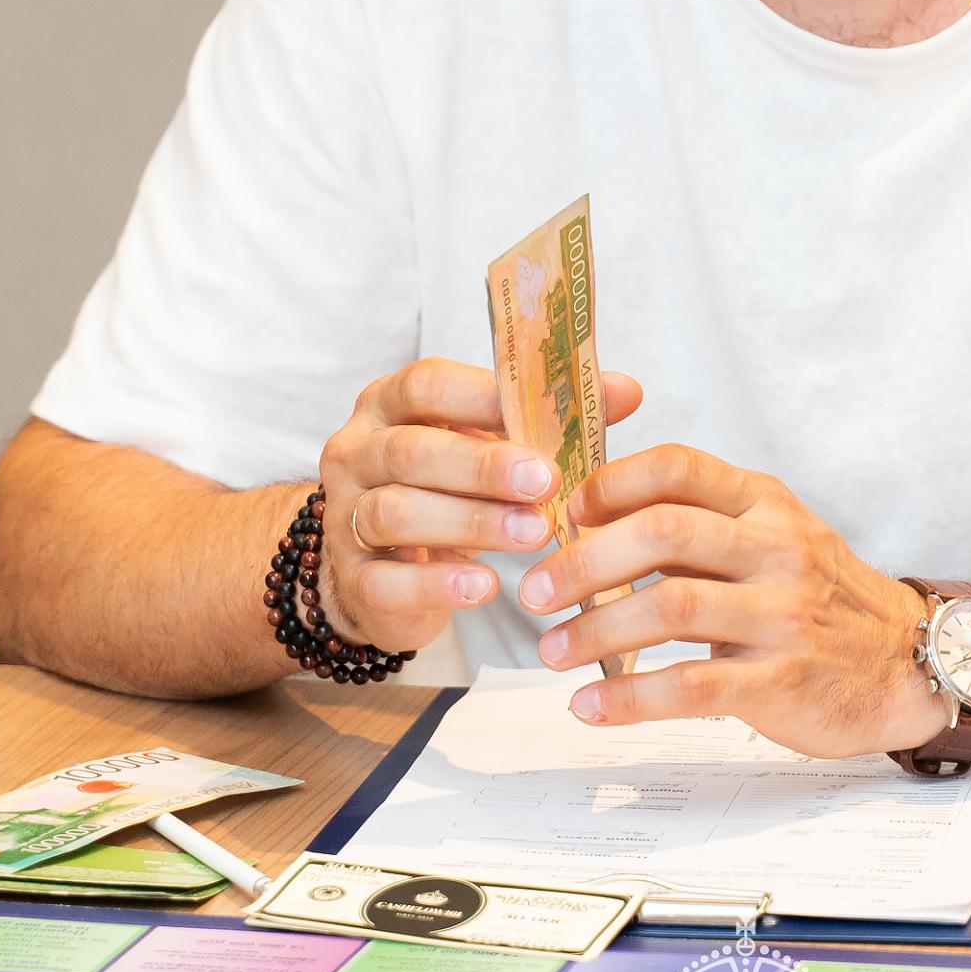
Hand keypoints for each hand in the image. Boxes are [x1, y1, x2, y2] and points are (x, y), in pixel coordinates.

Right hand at [316, 357, 643, 654]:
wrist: (380, 571)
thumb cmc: (446, 491)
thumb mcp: (489, 446)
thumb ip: (549, 418)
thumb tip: (627, 390)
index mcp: (389, 403)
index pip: (426, 384)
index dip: (484, 398)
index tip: (545, 423)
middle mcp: (357, 452)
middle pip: (411, 451)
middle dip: (483, 467)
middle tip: (546, 482)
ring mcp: (343, 517)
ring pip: (397, 513)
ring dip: (472, 522)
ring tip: (534, 535)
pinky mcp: (350, 579)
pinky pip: (386, 580)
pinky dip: (438, 584)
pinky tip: (485, 587)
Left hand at [517, 441, 952, 756]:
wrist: (906, 663)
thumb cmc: (820, 596)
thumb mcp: (774, 534)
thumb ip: (703, 521)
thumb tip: (593, 518)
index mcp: (764, 503)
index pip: (677, 468)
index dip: (609, 485)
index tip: (562, 513)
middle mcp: (776, 548)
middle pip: (662, 534)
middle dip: (582, 562)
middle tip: (533, 592)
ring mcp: (781, 615)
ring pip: (669, 607)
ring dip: (594, 631)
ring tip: (551, 651)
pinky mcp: (780, 681)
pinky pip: (691, 686)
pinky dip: (628, 699)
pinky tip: (588, 707)